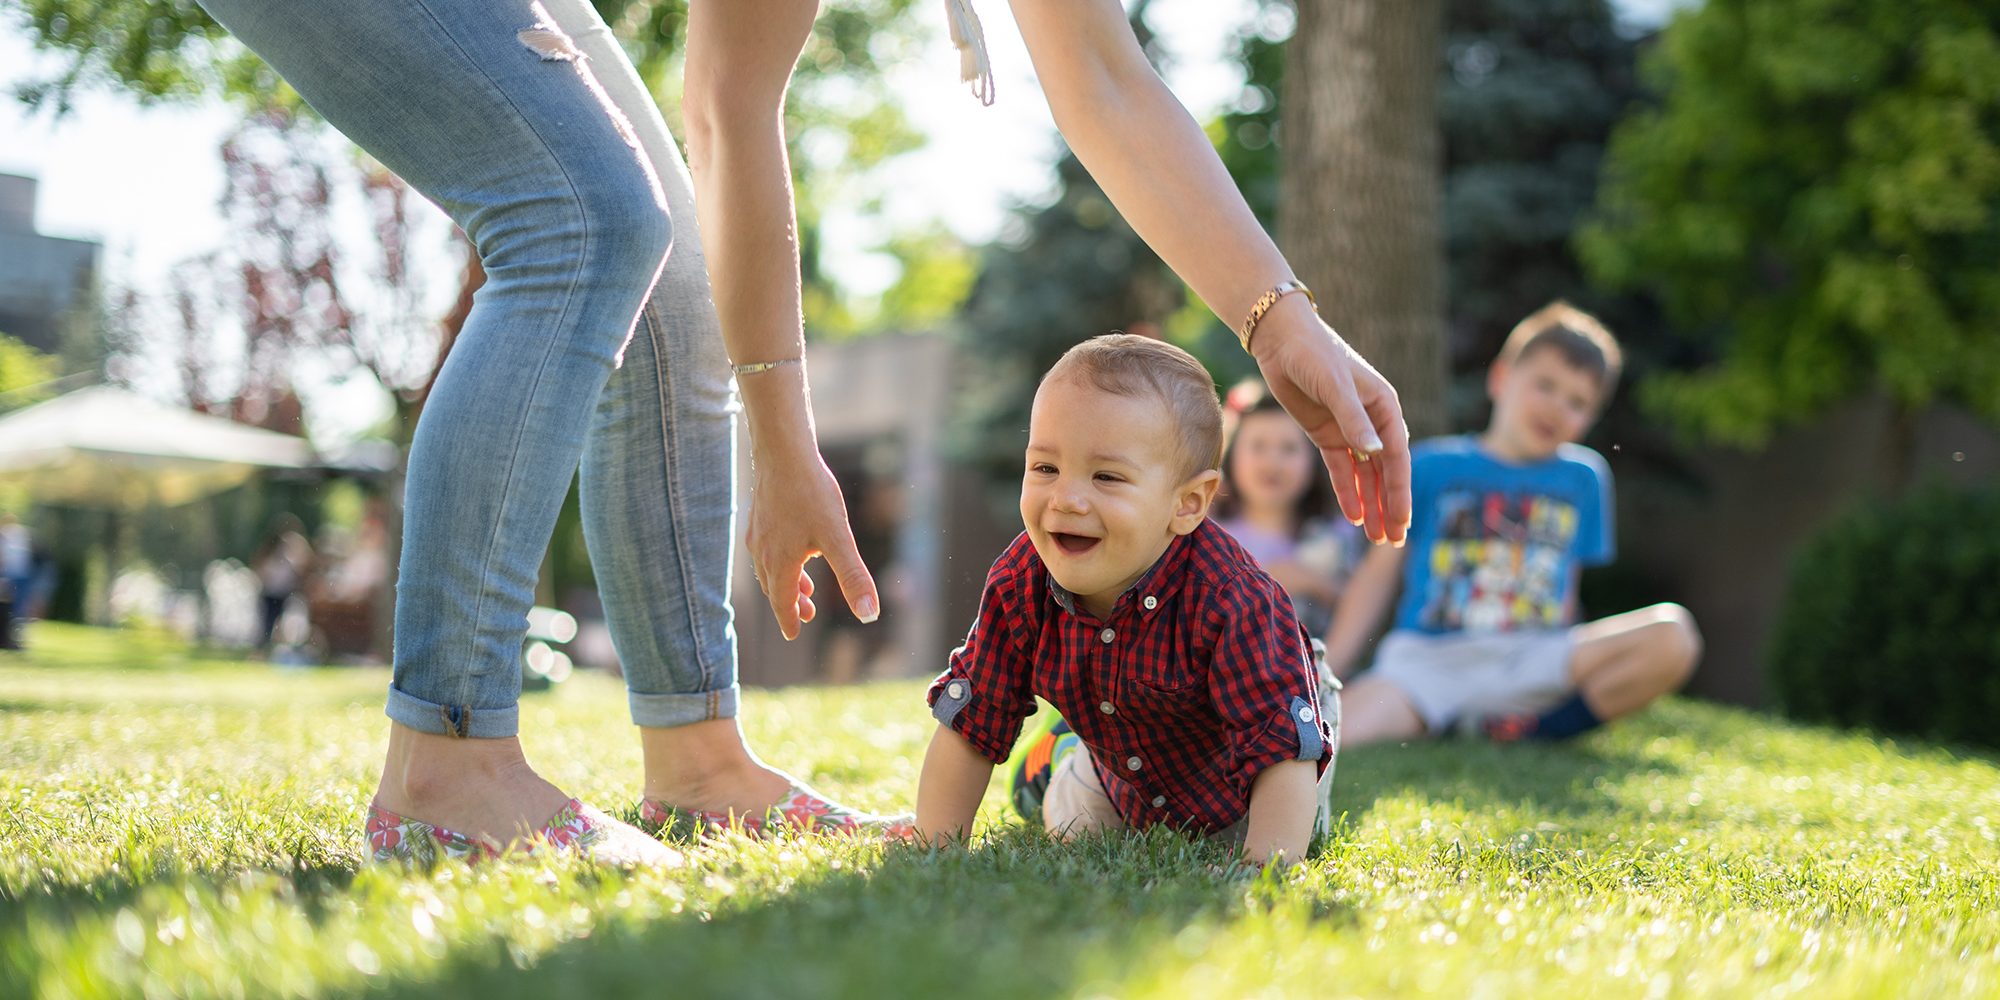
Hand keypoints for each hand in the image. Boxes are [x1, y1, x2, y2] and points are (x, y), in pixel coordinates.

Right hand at [743, 440, 879, 640]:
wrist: (783, 453)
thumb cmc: (812, 494)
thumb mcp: (838, 538)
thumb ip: (853, 577)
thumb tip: (869, 615)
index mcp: (781, 562)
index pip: (783, 601)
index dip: (789, 620)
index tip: (793, 635)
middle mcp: (764, 551)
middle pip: (775, 588)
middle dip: (790, 604)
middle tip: (806, 615)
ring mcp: (759, 533)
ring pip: (770, 568)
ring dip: (786, 582)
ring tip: (805, 587)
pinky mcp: (759, 516)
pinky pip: (767, 549)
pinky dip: (781, 560)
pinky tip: (796, 548)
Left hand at [1251, 303, 1411, 545]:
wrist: (1282, 341)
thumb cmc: (1314, 354)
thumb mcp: (1335, 386)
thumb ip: (1354, 420)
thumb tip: (1376, 453)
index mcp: (1384, 408)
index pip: (1396, 457)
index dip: (1399, 492)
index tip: (1401, 521)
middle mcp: (1371, 422)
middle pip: (1385, 472)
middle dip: (1390, 507)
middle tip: (1394, 541)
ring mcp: (1349, 430)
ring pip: (1365, 476)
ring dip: (1371, 505)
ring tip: (1376, 538)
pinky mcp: (1326, 434)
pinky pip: (1341, 470)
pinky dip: (1347, 492)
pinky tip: (1353, 517)